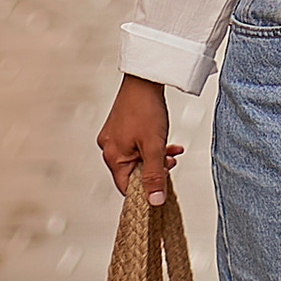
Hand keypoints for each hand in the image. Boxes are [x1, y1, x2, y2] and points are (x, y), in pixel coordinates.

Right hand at [98, 75, 179, 206]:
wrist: (145, 78)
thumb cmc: (146, 109)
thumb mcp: (154, 147)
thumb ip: (155, 175)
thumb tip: (155, 201)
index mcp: (112, 156)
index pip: (127, 187)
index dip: (145, 191)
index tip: (162, 189)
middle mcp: (109, 147)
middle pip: (133, 172)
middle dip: (155, 170)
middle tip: (170, 163)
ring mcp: (114, 137)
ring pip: (137, 158)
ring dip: (157, 158)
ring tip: (172, 151)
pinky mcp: (121, 127)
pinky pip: (137, 145)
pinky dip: (152, 146)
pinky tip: (167, 142)